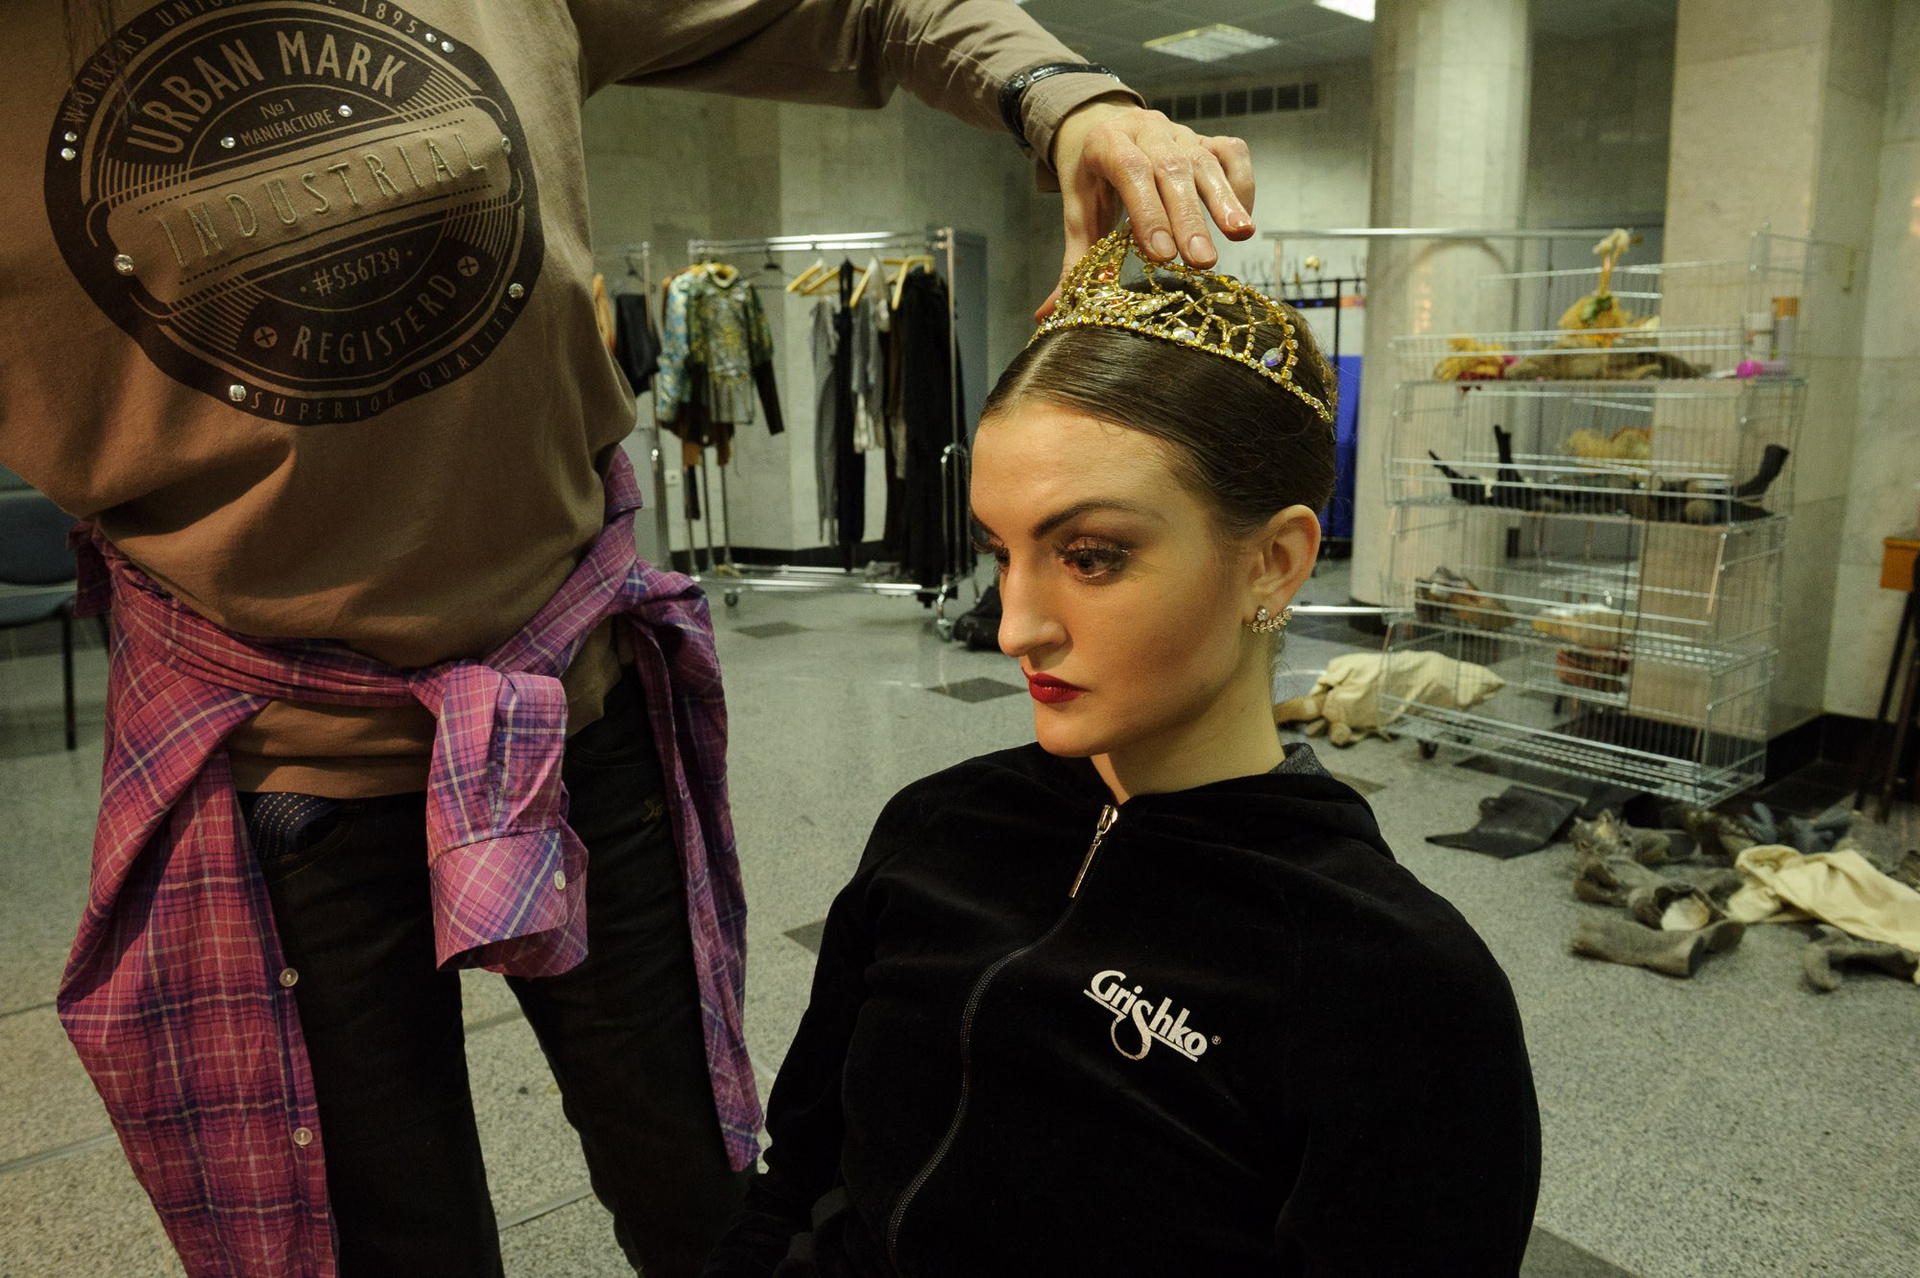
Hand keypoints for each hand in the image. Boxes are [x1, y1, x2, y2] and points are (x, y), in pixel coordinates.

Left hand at [1040, 98, 1255, 319]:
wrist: (1103, 124)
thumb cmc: (1092, 179)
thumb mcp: (1078, 212)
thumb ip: (1076, 260)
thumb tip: (1050, 314)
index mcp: (1106, 144)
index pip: (1130, 171)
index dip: (1147, 211)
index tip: (1162, 254)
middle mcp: (1145, 131)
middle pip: (1171, 169)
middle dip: (1188, 217)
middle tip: (1201, 261)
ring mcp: (1180, 132)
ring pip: (1204, 161)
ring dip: (1224, 200)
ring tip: (1240, 235)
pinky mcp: (1206, 138)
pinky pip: (1231, 152)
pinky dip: (1240, 183)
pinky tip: (1243, 217)